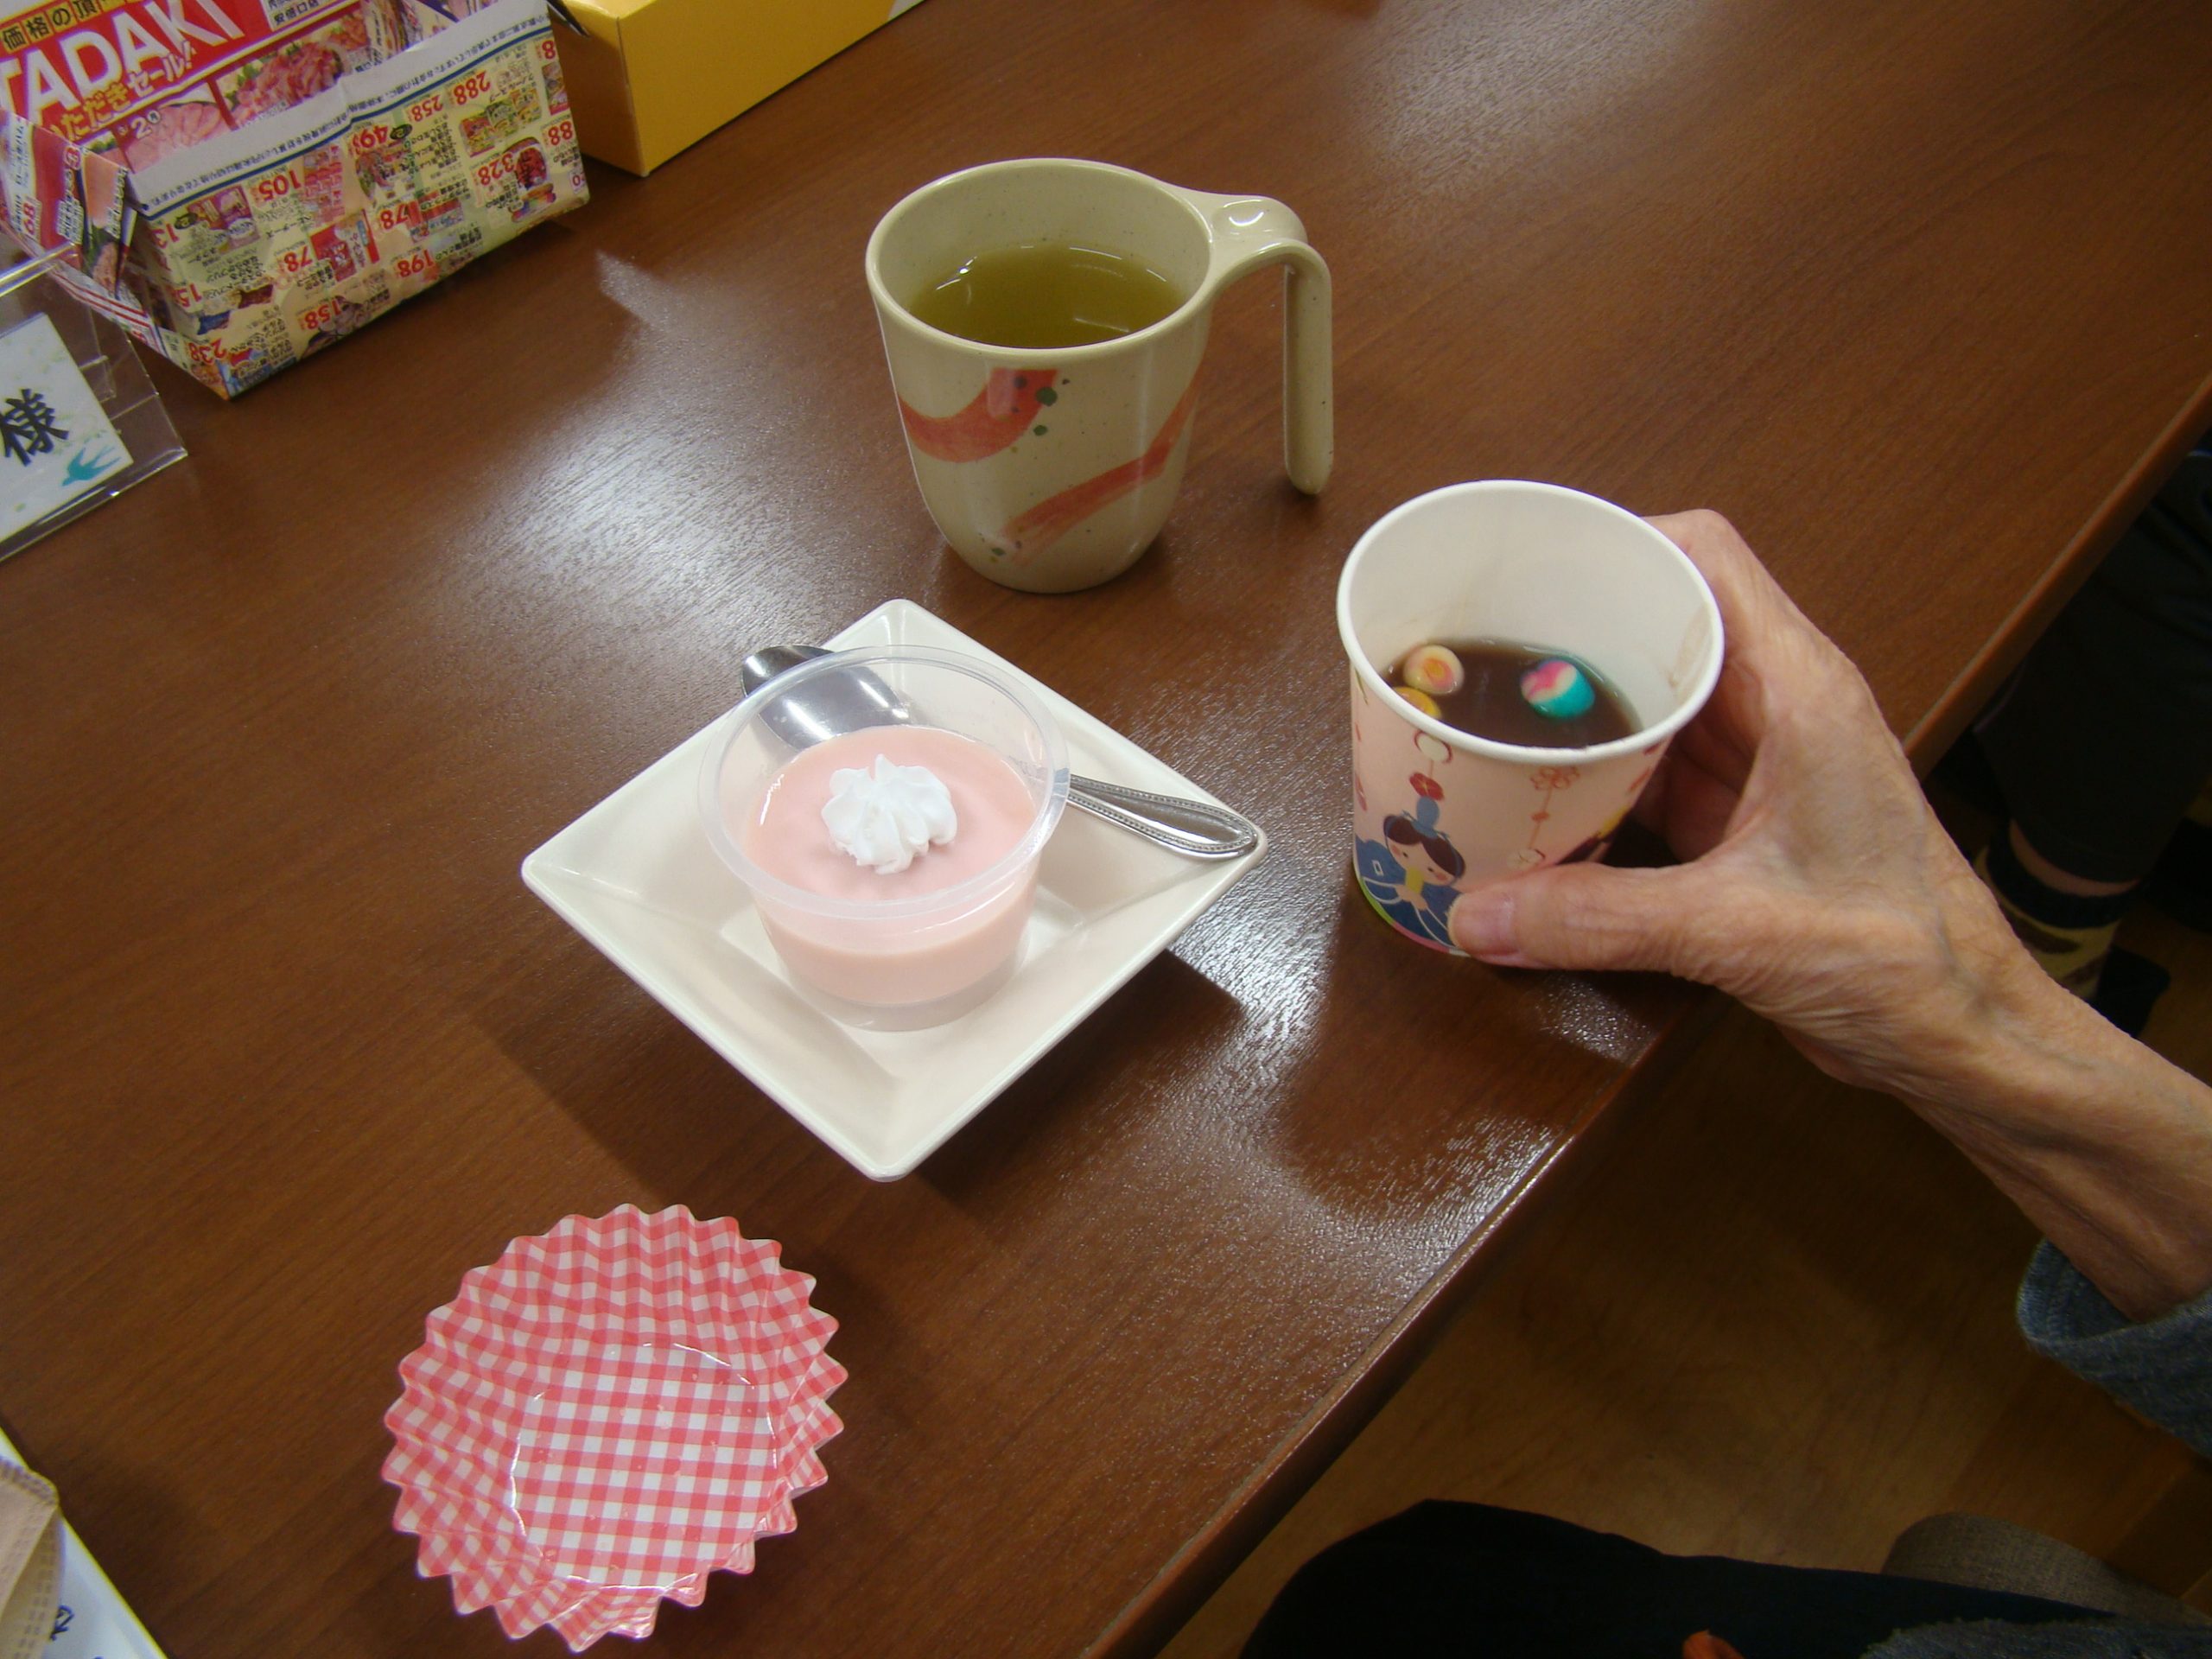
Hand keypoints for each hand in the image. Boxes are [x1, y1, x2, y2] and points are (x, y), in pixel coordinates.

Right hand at [1448, 509, 2037, 1102]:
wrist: (1961, 1032)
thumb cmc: (1901, 957)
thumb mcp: (1734, 931)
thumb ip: (1599, 920)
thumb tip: (1476, 918)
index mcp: (1800, 689)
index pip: (1706, 557)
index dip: (1618, 544)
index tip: (1530, 567)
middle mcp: (1781, 706)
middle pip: (1664, 623)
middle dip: (1574, 631)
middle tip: (1479, 652)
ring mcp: (1762, 761)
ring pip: (1654, 699)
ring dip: (1578, 711)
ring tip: (1489, 719)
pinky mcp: (1743, 818)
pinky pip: (1653, 771)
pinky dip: (1596, 779)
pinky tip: (1536, 802)